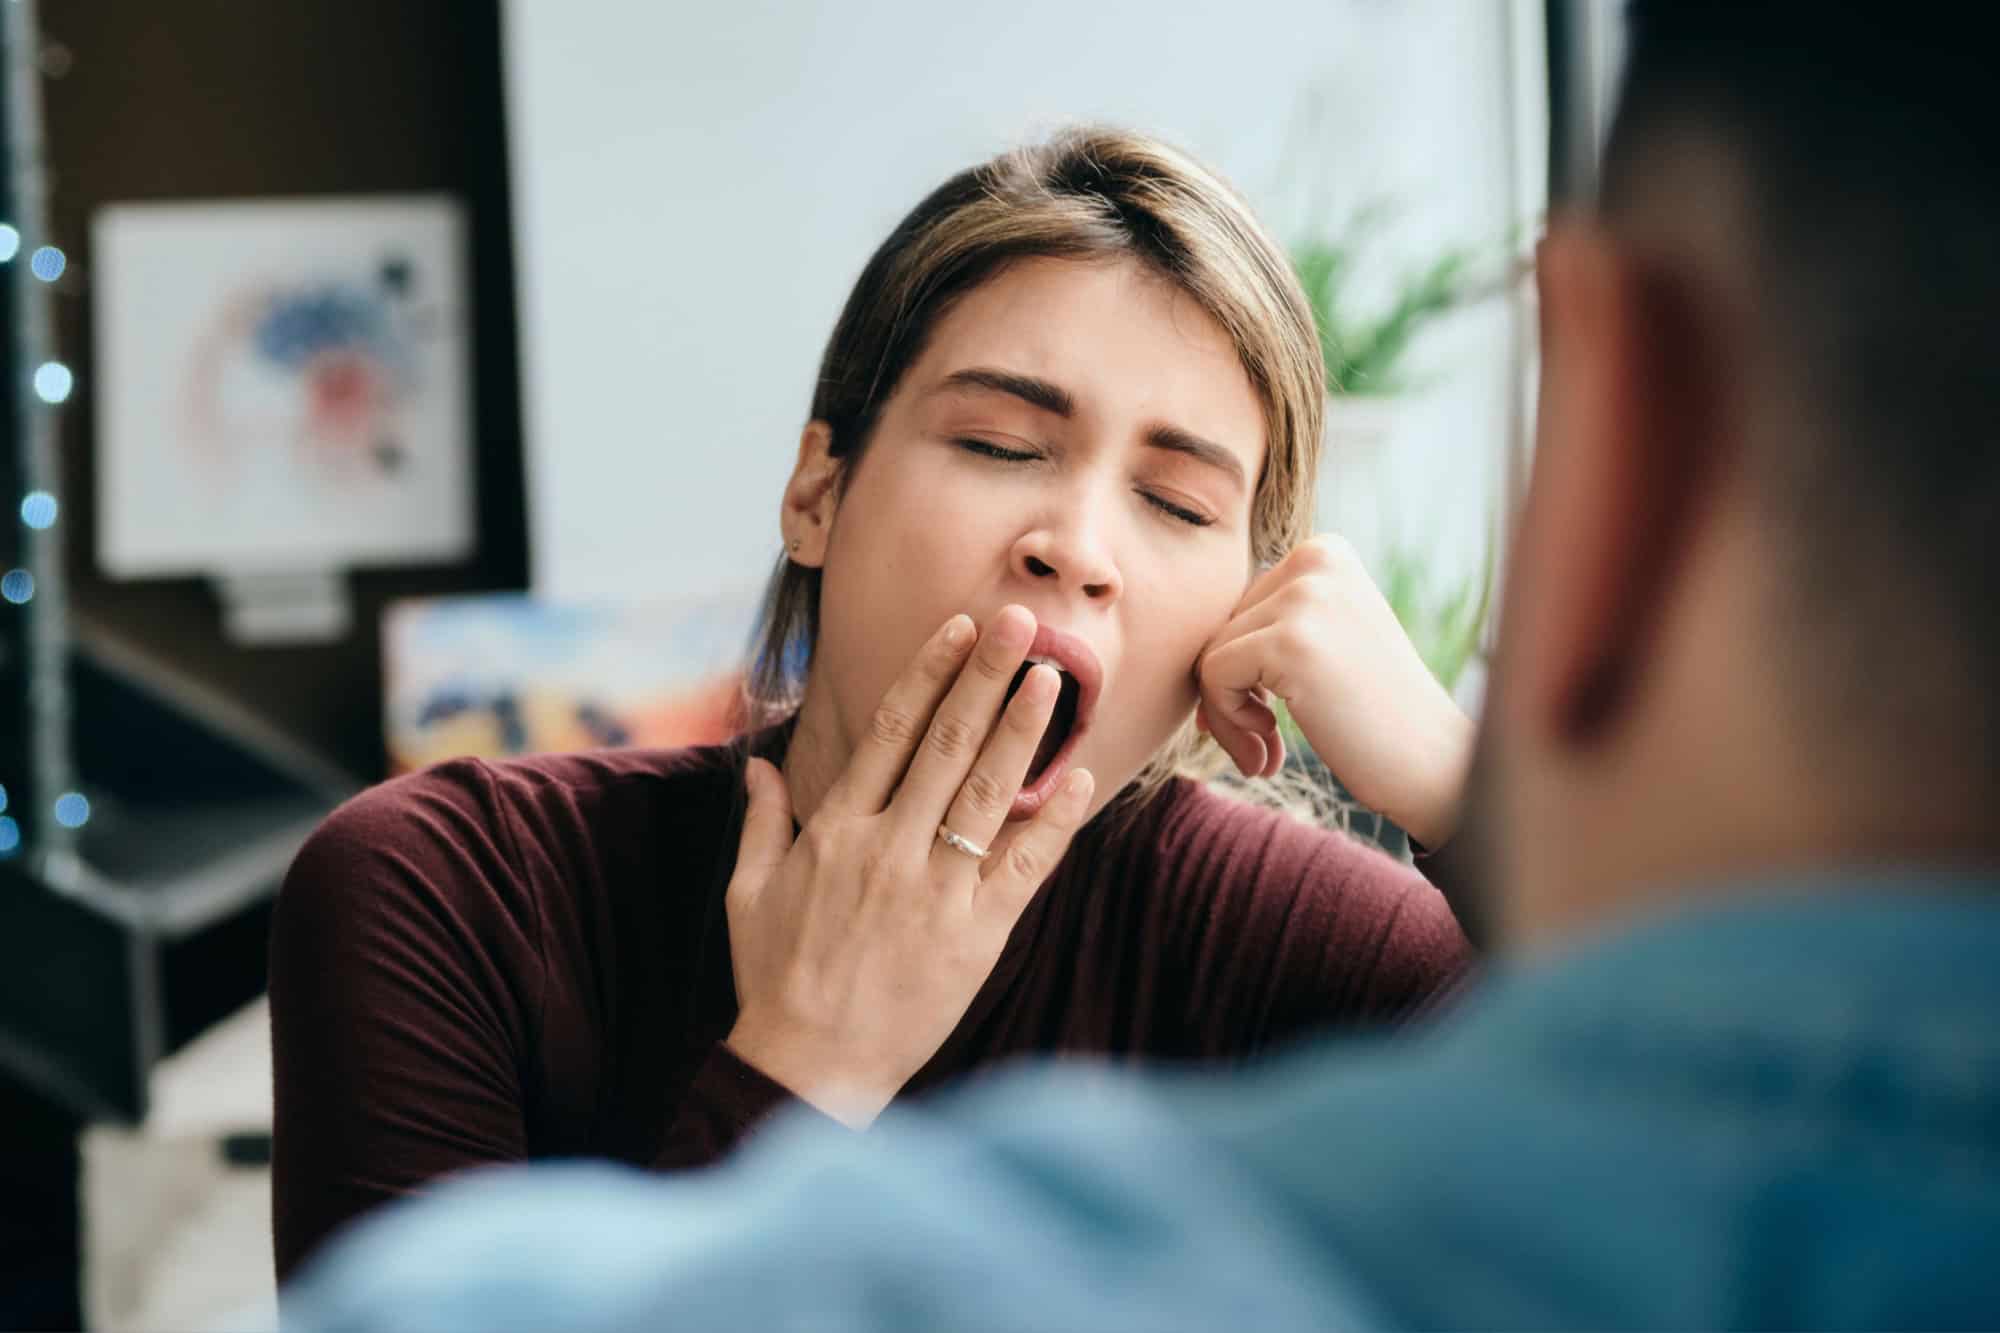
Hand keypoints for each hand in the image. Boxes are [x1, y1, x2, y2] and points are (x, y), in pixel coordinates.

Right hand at [722, 607, 1095, 1126]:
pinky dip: (1054, 821)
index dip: (929, 672)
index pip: (892, 731)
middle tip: (1024, 622)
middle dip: (987, 676)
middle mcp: (887, 848)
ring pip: (988, 793)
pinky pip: (1023, 867)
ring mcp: (934, 891)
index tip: (959, 626)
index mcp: (837, 830)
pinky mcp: (974, 935)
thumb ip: (763, 823)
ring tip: (1055, 679)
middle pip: (947, 743)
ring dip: (1024, 731)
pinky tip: (1082, 779)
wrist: (808, 1068)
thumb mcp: (749, 893)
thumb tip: (757, 765)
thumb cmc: (776, 978)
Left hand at [1196, 535, 1473, 848]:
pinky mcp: (1288, 642)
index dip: (1239, 669)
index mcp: (1325, 552)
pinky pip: (1212, 677)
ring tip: (1267, 752)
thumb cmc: (1374, 717)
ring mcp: (1305, 598)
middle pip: (1218, 626)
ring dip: (1228, 717)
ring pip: (1209, 654)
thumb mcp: (1323, 644)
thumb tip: (1180, 643)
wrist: (1434, 766)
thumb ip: (1264, 628)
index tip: (1269, 714)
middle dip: (1230, 694)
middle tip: (1265, 742)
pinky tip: (1270, 755)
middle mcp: (1316, 559)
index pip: (1237, 606)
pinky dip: (1228, 724)